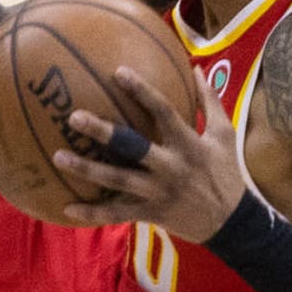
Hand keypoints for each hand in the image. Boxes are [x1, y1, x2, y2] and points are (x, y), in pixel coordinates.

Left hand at [51, 67, 245, 243]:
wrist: (234, 223)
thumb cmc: (226, 172)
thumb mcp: (224, 134)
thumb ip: (209, 101)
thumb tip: (196, 67)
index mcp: (188, 144)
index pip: (164, 112)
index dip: (142, 91)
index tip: (118, 72)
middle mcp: (171, 167)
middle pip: (133, 147)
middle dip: (104, 132)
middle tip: (74, 116)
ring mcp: (158, 192)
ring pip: (118, 180)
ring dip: (87, 169)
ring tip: (58, 156)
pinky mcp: (151, 213)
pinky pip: (117, 214)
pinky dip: (92, 213)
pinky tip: (66, 207)